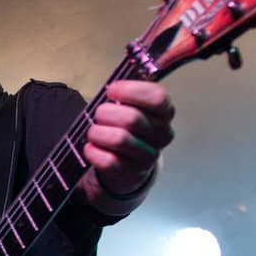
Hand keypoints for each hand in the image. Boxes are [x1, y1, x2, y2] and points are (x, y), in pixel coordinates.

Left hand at [85, 80, 175, 194]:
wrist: (127, 165)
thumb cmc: (126, 128)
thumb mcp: (132, 107)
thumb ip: (127, 93)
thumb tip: (114, 82)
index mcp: (165, 113)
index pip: (157, 97)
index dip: (131, 91)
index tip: (111, 90)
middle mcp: (162, 135)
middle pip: (132, 118)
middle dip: (107, 113)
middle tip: (98, 114)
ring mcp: (148, 156)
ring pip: (119, 139)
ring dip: (98, 132)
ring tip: (93, 131)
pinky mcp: (132, 173)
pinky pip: (108, 161)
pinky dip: (94, 152)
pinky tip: (91, 148)